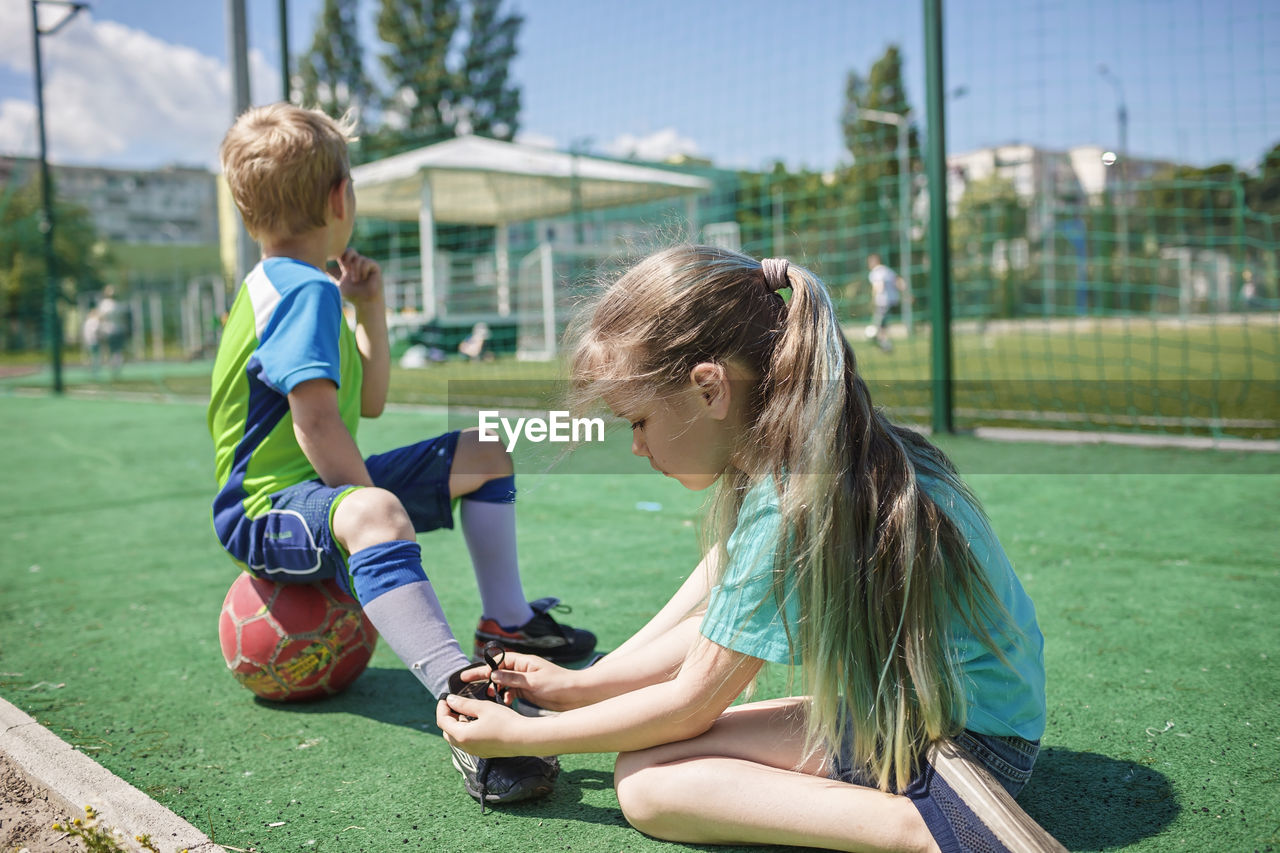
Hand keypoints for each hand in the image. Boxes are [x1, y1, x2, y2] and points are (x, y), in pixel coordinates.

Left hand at [334, 248, 382, 307]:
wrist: (365, 302)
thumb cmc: (352, 296)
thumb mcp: (338, 285)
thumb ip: (329, 278)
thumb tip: (315, 272)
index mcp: (349, 266)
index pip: (343, 254)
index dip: (339, 256)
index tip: (338, 265)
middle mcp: (358, 264)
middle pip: (351, 250)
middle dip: (347, 258)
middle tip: (346, 268)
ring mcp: (367, 264)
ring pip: (358, 258)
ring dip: (355, 270)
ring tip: (356, 280)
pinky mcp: (375, 266)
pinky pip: (366, 262)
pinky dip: (363, 270)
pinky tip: (364, 278)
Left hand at [436, 693, 530, 757]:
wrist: (524, 738)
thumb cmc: (505, 721)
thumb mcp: (483, 708)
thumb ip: (464, 704)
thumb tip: (450, 700)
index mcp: (462, 735)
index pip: (442, 721)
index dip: (441, 708)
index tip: (444, 698)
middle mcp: (466, 746)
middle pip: (447, 731)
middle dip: (447, 717)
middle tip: (454, 704)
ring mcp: (475, 751)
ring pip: (457, 738)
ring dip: (457, 724)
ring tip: (466, 710)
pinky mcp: (483, 752)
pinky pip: (468, 742)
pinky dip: (466, 731)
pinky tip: (476, 721)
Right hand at [456, 651, 579, 711]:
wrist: (577, 694)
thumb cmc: (558, 684)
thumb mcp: (533, 682)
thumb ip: (512, 679)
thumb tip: (493, 675)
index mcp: (524, 662)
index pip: (498, 662)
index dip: (482, 669)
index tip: (467, 676)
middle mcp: (523, 670)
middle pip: (499, 672)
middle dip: (485, 680)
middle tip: (471, 688)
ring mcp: (526, 680)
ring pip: (504, 684)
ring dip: (496, 690)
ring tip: (488, 697)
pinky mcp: (529, 691)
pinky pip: (512, 692)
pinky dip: (507, 697)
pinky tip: (505, 703)